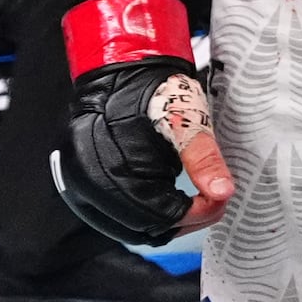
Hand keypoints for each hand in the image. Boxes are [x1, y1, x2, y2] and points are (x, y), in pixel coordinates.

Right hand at [59, 0, 230, 244]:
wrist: (120, 73)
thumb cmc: (154, 92)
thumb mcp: (188, 121)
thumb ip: (205, 160)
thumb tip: (223, 193)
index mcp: (111, 168)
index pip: (161, 215)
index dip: (198, 213)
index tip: (220, 200)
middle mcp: (86, 183)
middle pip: (144, 229)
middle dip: (185, 221)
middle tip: (212, 203)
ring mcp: (77, 186)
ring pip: (127, 229)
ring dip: (163, 223)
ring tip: (190, 204)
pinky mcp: (77, 185)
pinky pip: (111, 218)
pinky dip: (141, 217)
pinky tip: (163, 202)